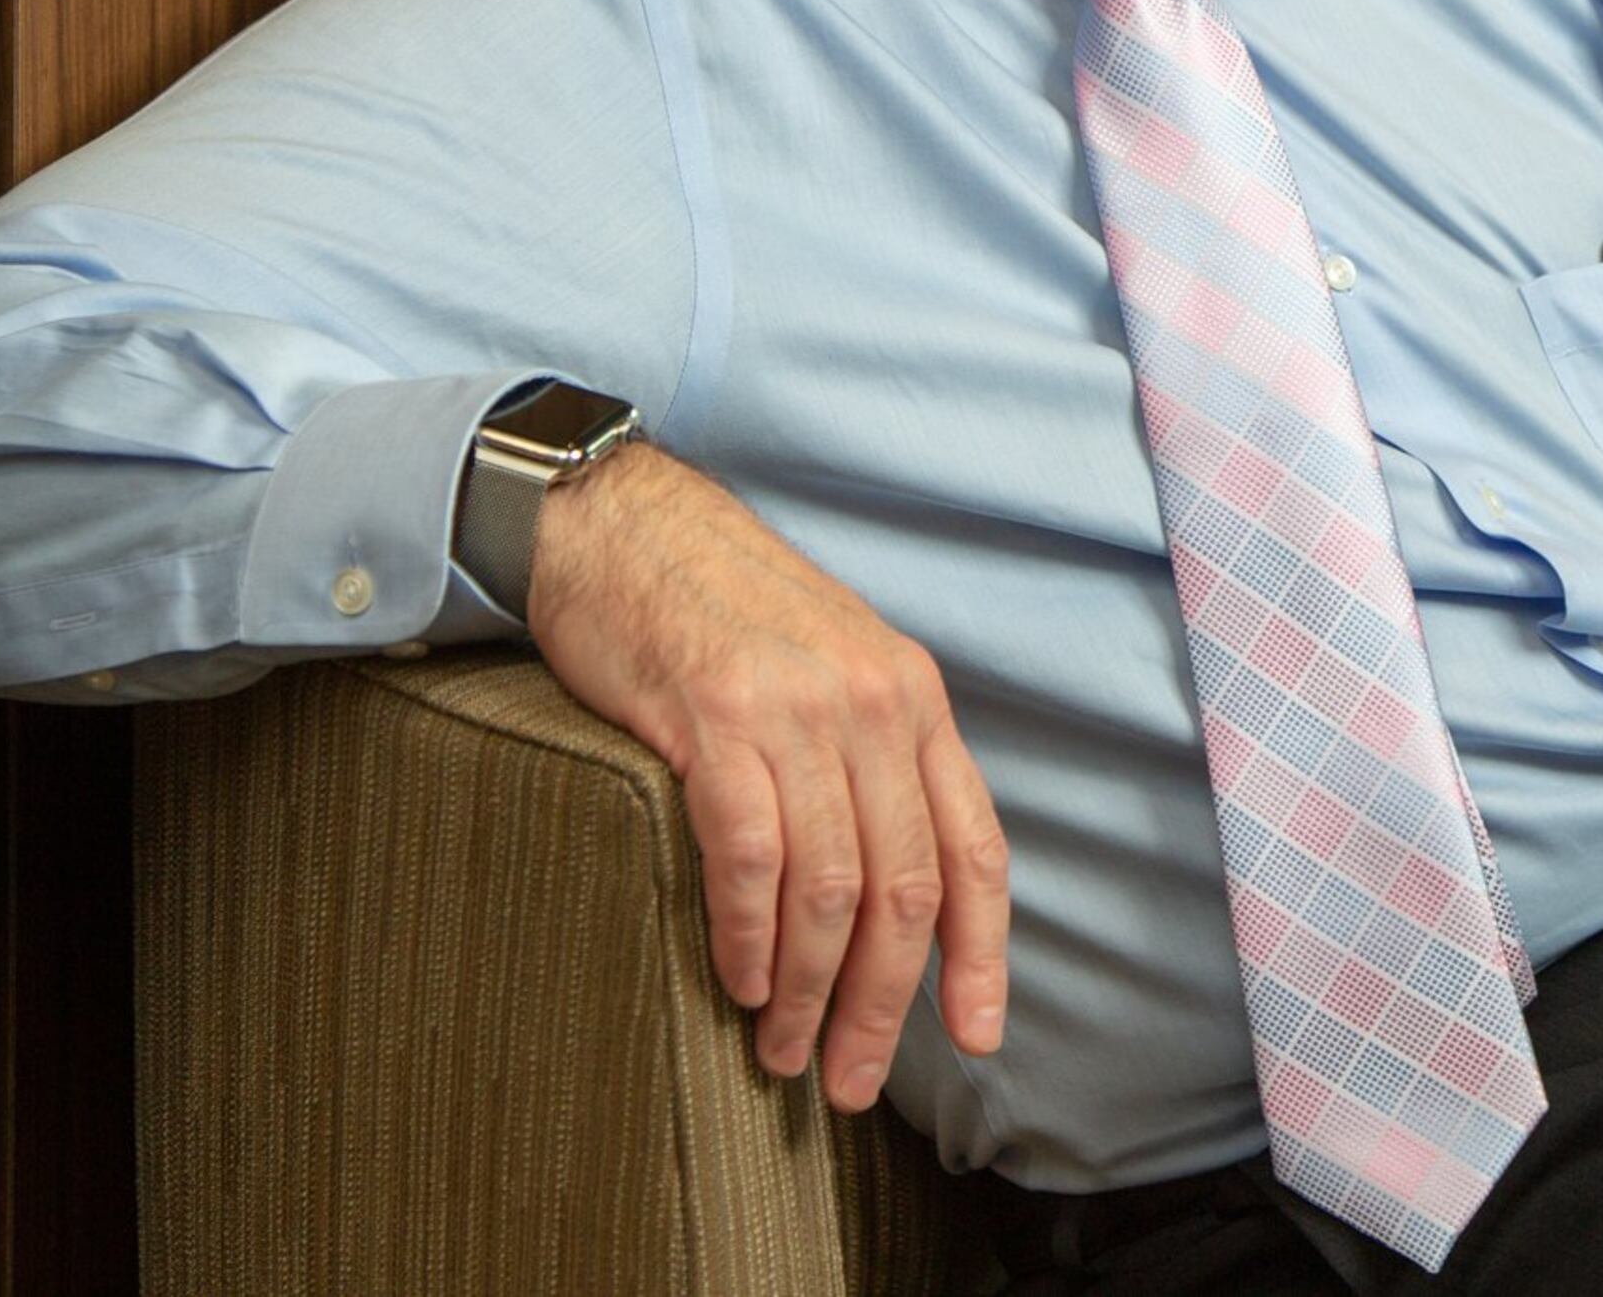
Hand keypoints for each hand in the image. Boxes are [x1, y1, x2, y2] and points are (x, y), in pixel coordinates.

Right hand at [525, 441, 1008, 1110]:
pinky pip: (752, 856)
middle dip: (885, 1004)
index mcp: (913, 697)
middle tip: (851, 1079)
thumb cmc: (718, 606)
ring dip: (812, 992)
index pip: (975, 847)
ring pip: (833, 888)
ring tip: (784, 1050)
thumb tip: (890, 887)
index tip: (978, 1035)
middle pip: (907, 889)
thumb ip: (871, 757)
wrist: (620, 522)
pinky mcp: (715, 717)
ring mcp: (796, 709)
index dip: (983, 955)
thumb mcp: (830, 666)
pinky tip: (741, 981)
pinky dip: (749, 936)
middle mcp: (873, 703)